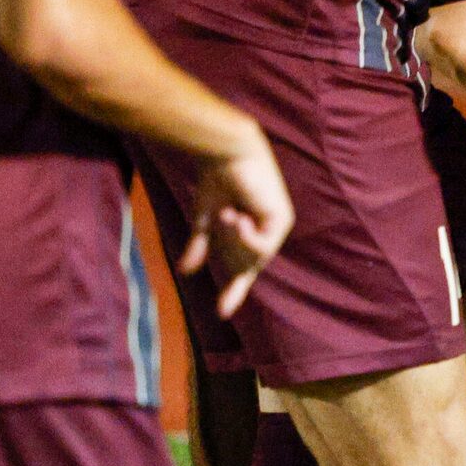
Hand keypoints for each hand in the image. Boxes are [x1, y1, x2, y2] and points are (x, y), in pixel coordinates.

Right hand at [178, 129, 294, 318]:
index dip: (233, 290)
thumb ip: (200, 245)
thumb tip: (184, 271)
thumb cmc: (216, 179)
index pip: (242, 268)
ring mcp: (277, 227)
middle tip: (221, 219)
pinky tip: (239, 216)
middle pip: (244, 265)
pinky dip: (244, 235)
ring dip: (233, 239)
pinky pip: (260, 246)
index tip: (221, 313)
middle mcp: (267, 231)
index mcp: (250, 232)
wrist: (227, 153)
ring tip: (228, 212)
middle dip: (227, 248)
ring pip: (252, 258)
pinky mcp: (281, 220)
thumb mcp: (205, 219)